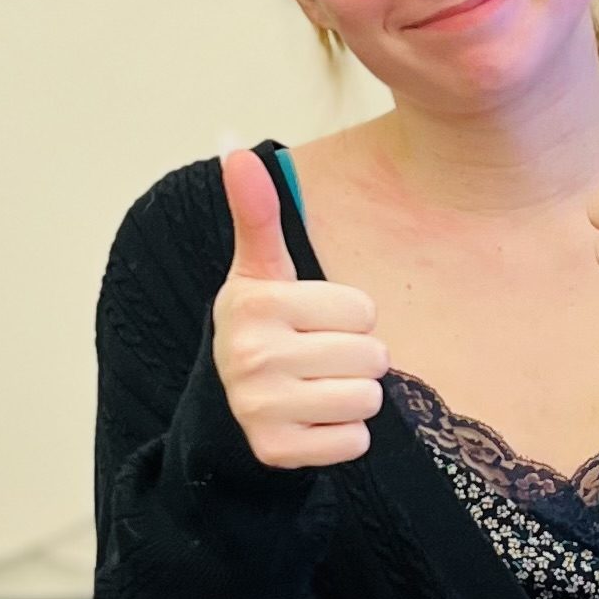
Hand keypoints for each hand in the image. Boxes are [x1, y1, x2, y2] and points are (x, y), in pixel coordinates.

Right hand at [213, 149, 390, 468]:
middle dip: (357, 355)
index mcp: (256, 304)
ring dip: (354, 395)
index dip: (350, 315)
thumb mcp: (259, 269)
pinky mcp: (276, 452)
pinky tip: (312, 420)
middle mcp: (253, 357)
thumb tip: (234, 146)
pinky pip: (354, 442)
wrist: (226, 404)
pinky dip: (344, 435)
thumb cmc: (263, 324)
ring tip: (318, 385)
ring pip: (367, 399)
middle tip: (319, 355)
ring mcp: (262, 409)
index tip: (315, 319)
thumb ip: (257, 211)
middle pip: (372, 355)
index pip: (363, 309)